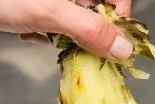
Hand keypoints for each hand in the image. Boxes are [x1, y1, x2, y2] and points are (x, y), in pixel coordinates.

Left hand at [0, 0, 132, 58]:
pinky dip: (48, 34)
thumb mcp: (49, 14)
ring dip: (66, 37)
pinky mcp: (33, 4)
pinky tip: (30, 34)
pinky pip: (55, 23)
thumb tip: (124, 49)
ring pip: (76, 20)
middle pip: (97, 11)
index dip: (118, 21)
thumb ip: (89, 31)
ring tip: (46, 38)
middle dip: (88, 33)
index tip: (111, 43)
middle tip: (74, 47)